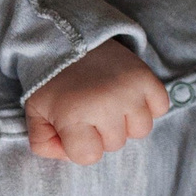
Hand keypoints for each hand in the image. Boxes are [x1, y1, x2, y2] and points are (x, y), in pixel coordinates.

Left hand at [24, 38, 171, 164]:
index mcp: (73, 115)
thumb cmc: (51, 81)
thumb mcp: (35, 114)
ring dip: (126, 121)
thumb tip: (70, 156)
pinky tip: (128, 95)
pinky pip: (160, 108)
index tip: (73, 127)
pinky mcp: (147, 78)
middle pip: (115, 144)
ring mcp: (129, 91)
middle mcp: (105, 105)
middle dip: (101, 133)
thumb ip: (44, 144)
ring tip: (109, 102)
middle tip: (90, 108)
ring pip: (140, 130)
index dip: (80, 146)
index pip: (89, 157)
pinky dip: (148, 105)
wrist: (68, 38)